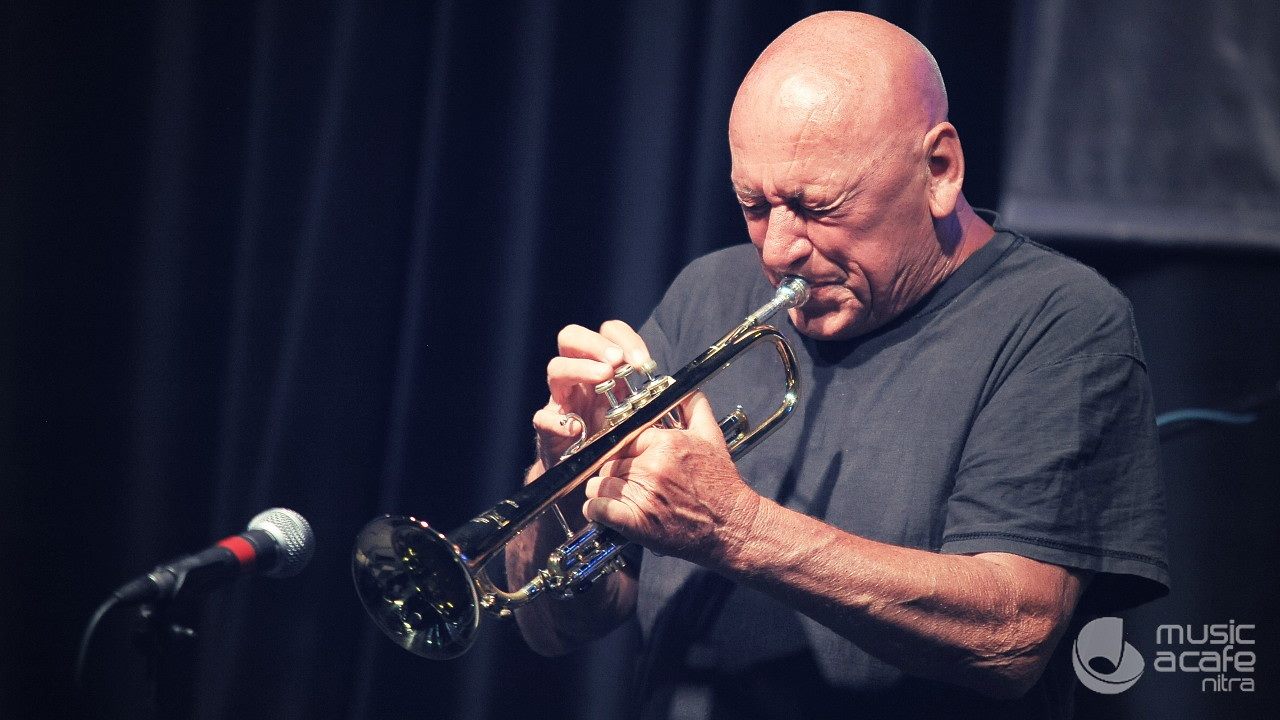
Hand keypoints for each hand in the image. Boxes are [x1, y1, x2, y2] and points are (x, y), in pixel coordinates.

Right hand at [533, 320, 652, 471]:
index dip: (624, 339)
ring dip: (580, 368)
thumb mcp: (640, 415)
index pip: (606, 334)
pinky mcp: (548, 428)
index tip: (643, 363)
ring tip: (603, 377)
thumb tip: (682, 393)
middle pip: (571, 338)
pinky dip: (558, 421)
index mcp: (602, 368)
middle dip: (595, 344)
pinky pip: (543, 418)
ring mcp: (560, 400)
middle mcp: (578, 378)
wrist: (591, 476)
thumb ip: (653, 400)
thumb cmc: (618, 440)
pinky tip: (577, 429)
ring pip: (556, 369)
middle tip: (616, 361)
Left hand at [583, 392, 760, 567]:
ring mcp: (643, 495)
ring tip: (621, 497)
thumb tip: (684, 388)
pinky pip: (598, 509)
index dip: (625, 450)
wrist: (732, 524)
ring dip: (604, 492)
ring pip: (600, 484)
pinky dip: (596, 510)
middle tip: (631, 481)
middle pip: (610, 462)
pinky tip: (605, 511)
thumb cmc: (721, 485)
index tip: (630, 459)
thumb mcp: (712, 437)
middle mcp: (652, 467)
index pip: (624, 439)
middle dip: (616, 471)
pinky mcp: (636, 522)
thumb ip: (695, 407)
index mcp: (665, 444)